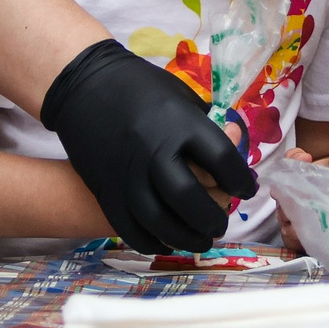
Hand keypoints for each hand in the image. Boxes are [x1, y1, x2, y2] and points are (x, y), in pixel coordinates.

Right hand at [40, 40, 249, 253]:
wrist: (81, 85)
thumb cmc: (137, 85)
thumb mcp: (178, 93)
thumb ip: (204, 122)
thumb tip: (232, 142)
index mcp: (179, 124)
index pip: (222, 160)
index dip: (240, 180)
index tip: (246, 190)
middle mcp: (155, 152)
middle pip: (190, 199)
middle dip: (211, 218)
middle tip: (220, 225)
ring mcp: (127, 174)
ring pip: (160, 221)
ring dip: (185, 237)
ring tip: (202, 241)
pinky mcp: (105, 189)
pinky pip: (130, 228)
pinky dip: (152, 241)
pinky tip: (168, 242)